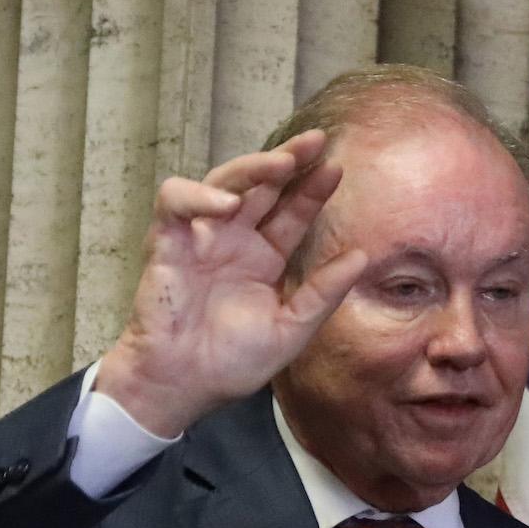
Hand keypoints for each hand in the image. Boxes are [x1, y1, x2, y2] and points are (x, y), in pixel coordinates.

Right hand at [96, 130, 367, 436]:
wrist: (182, 386)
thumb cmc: (231, 363)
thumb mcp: (291, 329)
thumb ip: (323, 293)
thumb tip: (362, 257)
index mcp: (263, 258)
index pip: (292, 212)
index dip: (312, 189)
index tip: (337, 169)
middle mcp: (234, 240)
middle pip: (262, 185)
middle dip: (288, 159)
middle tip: (316, 141)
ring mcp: (200, 238)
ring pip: (223, 182)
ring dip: (252, 168)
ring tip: (282, 165)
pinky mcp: (166, 242)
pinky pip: (176, 201)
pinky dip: (199, 196)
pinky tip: (229, 206)